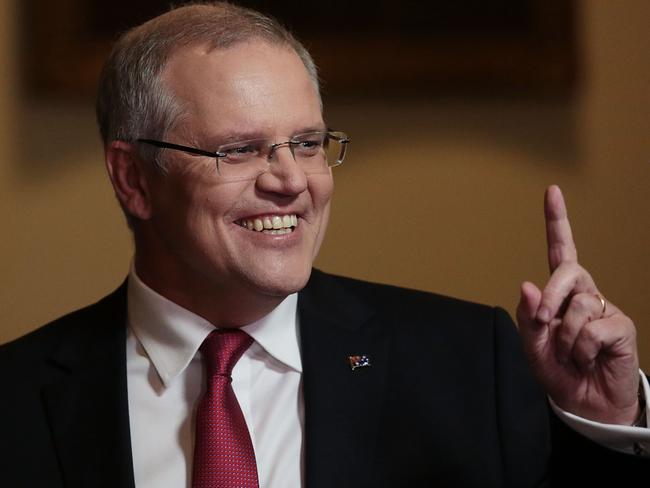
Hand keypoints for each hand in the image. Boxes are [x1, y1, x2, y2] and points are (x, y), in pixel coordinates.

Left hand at [517, 185, 639, 424]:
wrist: (585, 403)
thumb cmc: (559, 371)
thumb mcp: (533, 346)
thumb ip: (529, 318)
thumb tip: (527, 285)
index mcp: (561, 294)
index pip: (560, 251)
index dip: (557, 221)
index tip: (552, 191)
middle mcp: (584, 294)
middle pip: (568, 271)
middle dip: (551, 296)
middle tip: (545, 324)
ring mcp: (604, 308)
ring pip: (578, 306)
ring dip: (564, 338)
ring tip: (571, 355)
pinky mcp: (621, 326)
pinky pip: (593, 329)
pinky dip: (581, 349)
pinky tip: (588, 359)